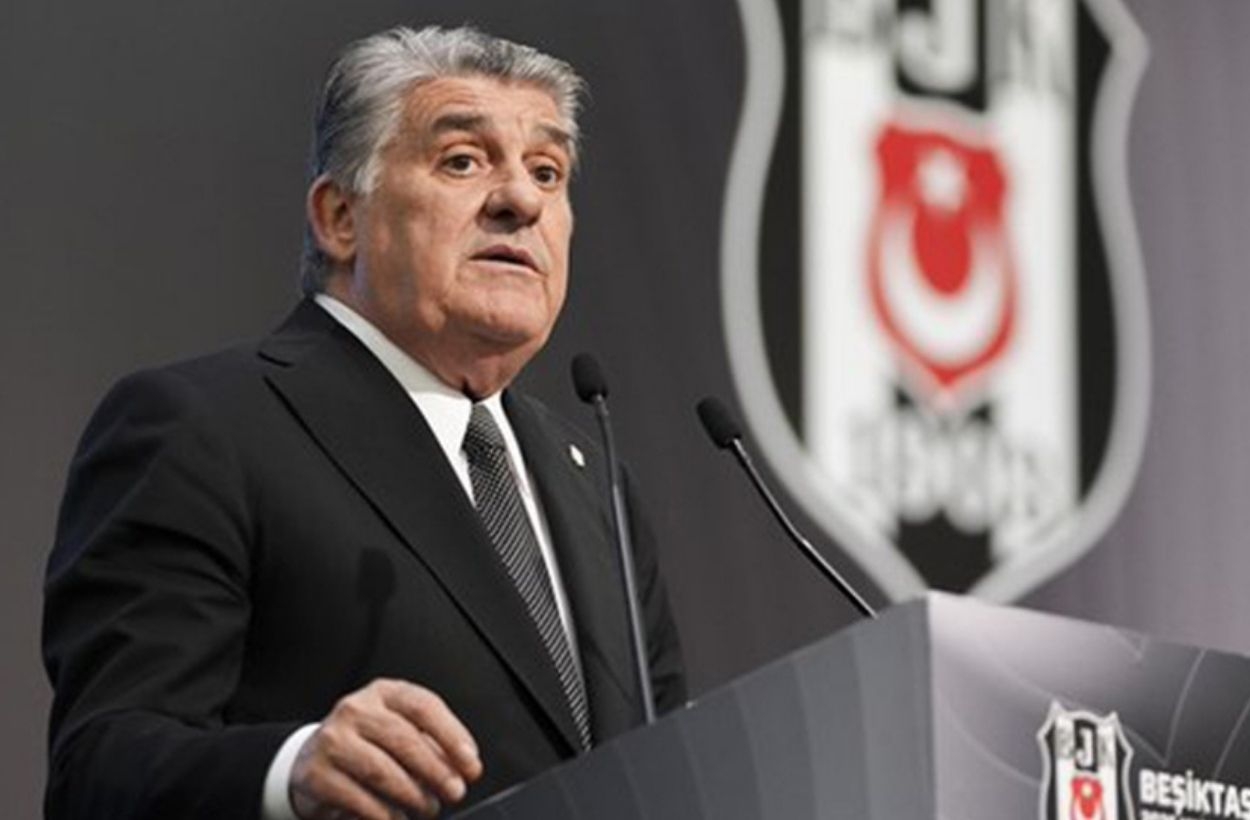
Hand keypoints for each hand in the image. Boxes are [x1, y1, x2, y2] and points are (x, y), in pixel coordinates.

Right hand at [290, 678, 483, 818]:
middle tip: (455, 792)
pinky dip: (384, 814)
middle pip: (405, 739)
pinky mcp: (316, 774)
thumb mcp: (399, 732)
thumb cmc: (368, 746)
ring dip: (413, 796)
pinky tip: (397, 818)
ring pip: (382, 770)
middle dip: (437, 771)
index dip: (452, 736)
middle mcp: (355, 710)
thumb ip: (431, 744)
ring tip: (428, 808)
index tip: (470, 764)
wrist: (313, 761)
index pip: (424, 706)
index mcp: (383, 693)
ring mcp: (332, 740)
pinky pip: (358, 798)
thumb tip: (461, 767)